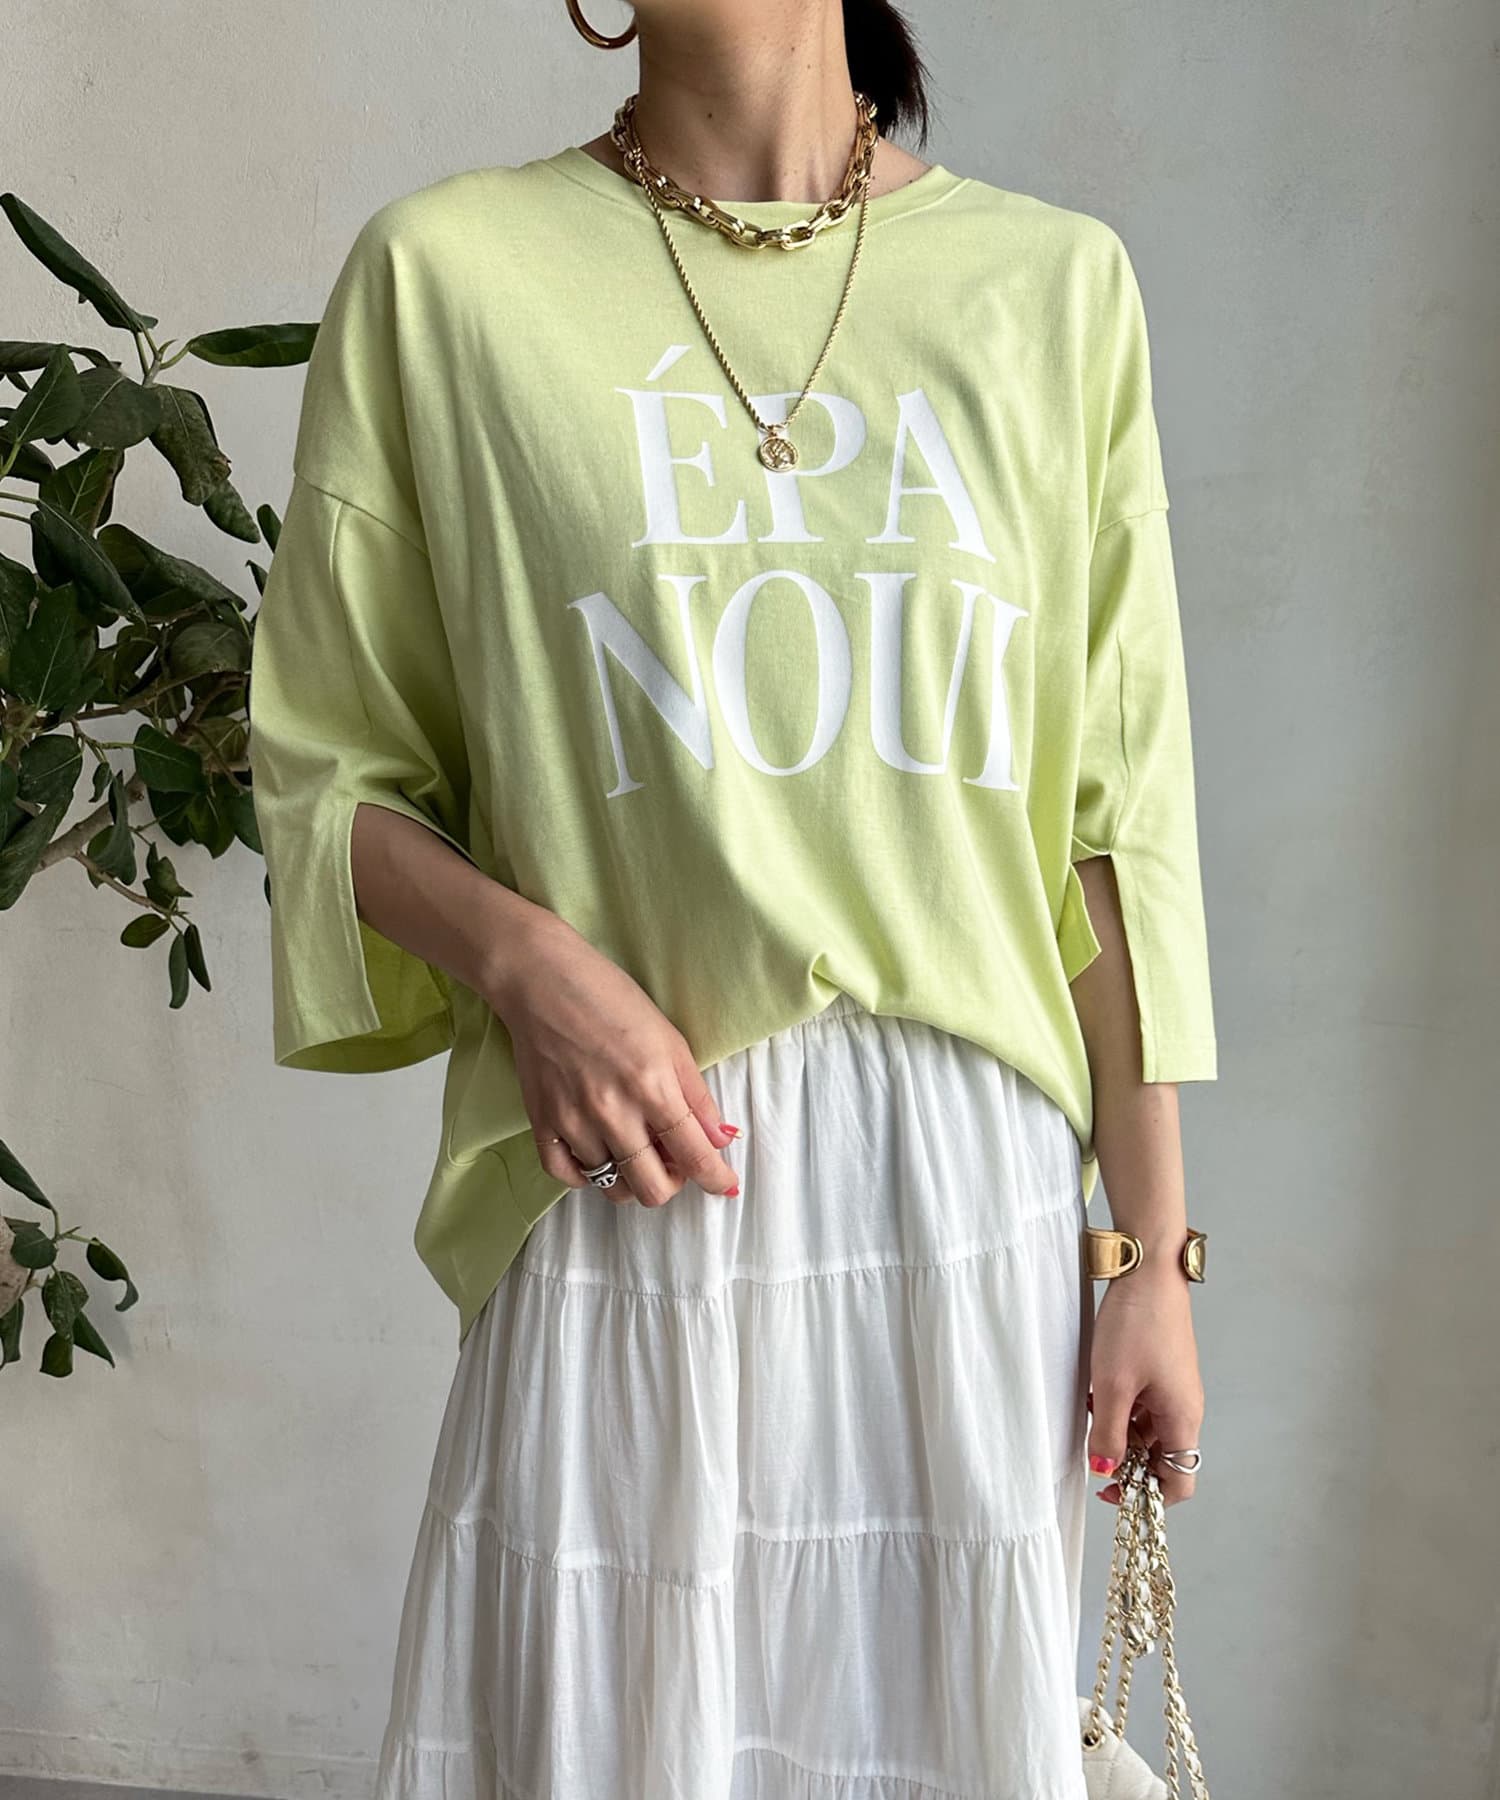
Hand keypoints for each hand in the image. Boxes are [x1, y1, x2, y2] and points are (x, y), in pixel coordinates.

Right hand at [484, 912, 741, 1207]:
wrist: (543, 981)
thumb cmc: (612, 1000)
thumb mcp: (671, 1040)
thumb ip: (696, 1096)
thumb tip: (719, 1140)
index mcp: (653, 1087)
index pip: (695, 1155)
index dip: (716, 1178)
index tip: (724, 1184)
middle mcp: (614, 1112)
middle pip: (652, 1188)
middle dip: (673, 1183)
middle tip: (673, 1160)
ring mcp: (574, 1121)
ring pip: (612, 1186)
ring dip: (632, 1177)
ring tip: (635, 1150)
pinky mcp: (541, 1122)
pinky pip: (566, 1177)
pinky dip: (587, 1175)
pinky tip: (598, 1153)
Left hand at [1085, 1263, 1203, 1507]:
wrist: (1149, 1270)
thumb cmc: (1136, 1324)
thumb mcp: (1112, 1385)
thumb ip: (1108, 1433)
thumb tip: (1106, 1472)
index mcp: (1183, 1419)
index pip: (1180, 1481)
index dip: (1148, 1496)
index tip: (1113, 1492)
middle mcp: (1184, 1408)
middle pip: (1162, 1458)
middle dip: (1128, 1462)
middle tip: (1094, 1452)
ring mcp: (1173, 1389)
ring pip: (1148, 1431)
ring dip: (1120, 1431)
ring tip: (1092, 1412)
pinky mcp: (1161, 1370)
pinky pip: (1143, 1405)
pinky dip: (1121, 1407)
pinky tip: (1097, 1392)